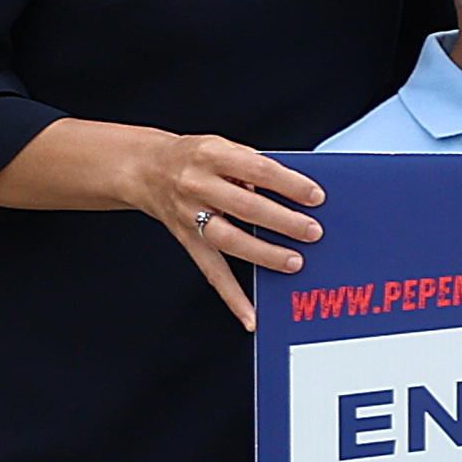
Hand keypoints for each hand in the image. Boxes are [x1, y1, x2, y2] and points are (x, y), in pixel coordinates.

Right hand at [132, 130, 324, 331]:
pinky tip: (251, 316)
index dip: (288, 184)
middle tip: (312, 231)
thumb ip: (254, 165)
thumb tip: (294, 192)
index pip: (257, 169)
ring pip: (229, 240)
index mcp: (211, 155)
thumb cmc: (194, 157)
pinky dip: (232, 296)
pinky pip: (212, 271)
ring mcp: (190, 215)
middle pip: (245, 207)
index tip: (316, 196)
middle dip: (283, 221)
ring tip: (294, 262)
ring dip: (264, 254)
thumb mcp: (223, 146)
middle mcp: (197, 185)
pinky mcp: (188, 240)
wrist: (145, 169)